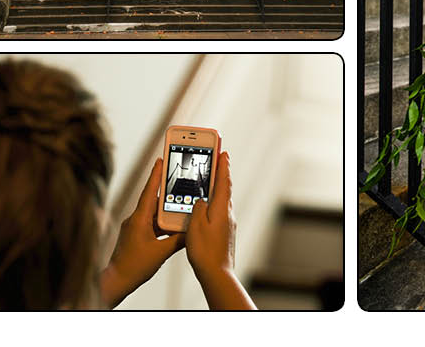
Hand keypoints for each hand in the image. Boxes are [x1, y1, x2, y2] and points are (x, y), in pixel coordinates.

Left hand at [100, 157, 184, 307]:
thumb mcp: (161, 253)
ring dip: (166, 210)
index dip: (156, 174)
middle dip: (166, 191)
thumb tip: (192, 232)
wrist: (116, 282)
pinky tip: (172, 226)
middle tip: (178, 177)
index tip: (161, 159)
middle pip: (154, 200)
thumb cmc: (134, 267)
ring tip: (180, 205)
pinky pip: (151, 224)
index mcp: (139, 219)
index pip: (149, 191)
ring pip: (153, 214)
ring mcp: (135, 227)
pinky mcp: (135, 236)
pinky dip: (162, 223)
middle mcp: (135, 220)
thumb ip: (178, 241)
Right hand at [186, 152, 255, 309]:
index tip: (223, 151)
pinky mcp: (226, 233)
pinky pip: (220, 212)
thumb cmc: (205, 251)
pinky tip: (207, 208)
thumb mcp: (196, 225)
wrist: (217, 274)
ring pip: (222, 201)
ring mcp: (228, 223)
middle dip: (220, 174)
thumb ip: (197, 207)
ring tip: (210, 181)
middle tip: (217, 160)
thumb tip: (201, 200)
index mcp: (221, 207)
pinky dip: (214, 204)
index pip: (223, 180)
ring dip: (216, 189)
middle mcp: (228, 213)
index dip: (222, 165)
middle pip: (224, 188)